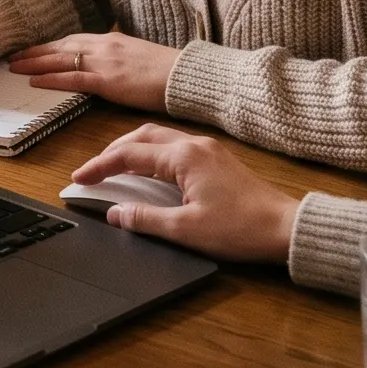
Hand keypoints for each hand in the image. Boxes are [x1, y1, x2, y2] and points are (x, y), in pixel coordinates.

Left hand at [7, 31, 181, 110]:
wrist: (185, 76)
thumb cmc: (167, 70)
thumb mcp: (137, 56)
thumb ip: (118, 57)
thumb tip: (106, 65)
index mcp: (111, 40)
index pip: (72, 40)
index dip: (50, 45)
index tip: (33, 48)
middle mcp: (103, 46)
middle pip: (60, 46)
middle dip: (35, 51)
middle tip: (14, 56)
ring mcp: (104, 62)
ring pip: (60, 59)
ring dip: (34, 63)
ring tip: (15, 67)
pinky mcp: (108, 80)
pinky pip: (72, 78)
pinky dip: (51, 79)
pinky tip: (34, 81)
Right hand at [68, 124, 300, 261]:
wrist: (287, 228)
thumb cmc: (242, 229)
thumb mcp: (185, 230)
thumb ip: (144, 220)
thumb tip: (115, 213)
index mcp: (183, 158)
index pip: (128, 156)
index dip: (99, 167)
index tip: (79, 178)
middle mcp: (194, 145)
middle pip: (141, 136)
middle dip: (113, 151)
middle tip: (94, 171)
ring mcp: (208, 150)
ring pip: (159, 138)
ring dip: (133, 149)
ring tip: (116, 169)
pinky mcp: (218, 160)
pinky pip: (175, 147)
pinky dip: (153, 154)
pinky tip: (150, 172)